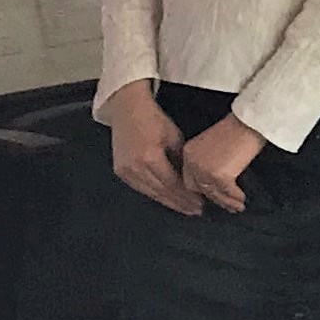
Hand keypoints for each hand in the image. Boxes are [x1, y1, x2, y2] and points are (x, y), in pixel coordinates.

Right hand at [106, 83, 200, 215]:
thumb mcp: (174, 137)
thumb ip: (181, 161)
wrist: (127, 109)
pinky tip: (165, 198)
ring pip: (150, 193)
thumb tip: (190, 179)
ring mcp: (125, 171)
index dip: (187, 196)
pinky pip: (140, 188)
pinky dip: (154, 194)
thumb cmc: (152, 118)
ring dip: (168, 202)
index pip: (173, 185)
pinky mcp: (120, 171)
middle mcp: (135, 167)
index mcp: (150, 158)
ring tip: (184, 208)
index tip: (199, 203)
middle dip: (179, 203)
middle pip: (161, 192)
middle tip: (195, 210)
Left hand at [181, 116, 264, 213]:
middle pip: (199, 189)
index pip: (189, 178)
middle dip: (213, 199)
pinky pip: (228, 193)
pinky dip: (236, 198)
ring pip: (214, 194)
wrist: (249, 124)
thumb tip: (214, 178)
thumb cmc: (237, 130)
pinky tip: (242, 200)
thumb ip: (207, 160)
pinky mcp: (220, 176)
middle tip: (224, 206)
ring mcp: (205, 170)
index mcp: (188, 152)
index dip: (200, 190)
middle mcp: (193, 162)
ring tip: (237, 207)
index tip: (209, 197)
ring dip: (227, 202)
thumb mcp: (213, 144)